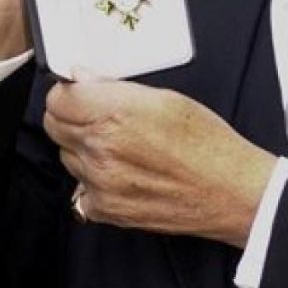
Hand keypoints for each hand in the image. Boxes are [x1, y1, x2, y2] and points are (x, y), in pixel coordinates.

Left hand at [43, 77, 276, 248]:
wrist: (231, 192)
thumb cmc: (208, 144)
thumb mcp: (167, 98)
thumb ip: (114, 87)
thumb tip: (82, 77)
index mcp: (115, 114)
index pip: (58, 98)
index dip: (69, 93)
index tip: (81, 94)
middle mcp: (101, 150)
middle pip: (55, 126)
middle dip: (72, 117)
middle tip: (100, 116)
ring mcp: (100, 183)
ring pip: (67, 157)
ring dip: (83, 149)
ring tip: (121, 147)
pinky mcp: (106, 210)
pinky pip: (81, 189)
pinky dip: (94, 181)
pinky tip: (124, 174)